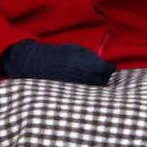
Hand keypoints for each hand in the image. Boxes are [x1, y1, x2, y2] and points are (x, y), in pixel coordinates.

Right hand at [0, 40, 115, 85]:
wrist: (36, 63)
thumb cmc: (58, 54)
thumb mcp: (77, 49)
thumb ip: (93, 58)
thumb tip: (106, 67)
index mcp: (89, 63)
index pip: (110, 70)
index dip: (109, 69)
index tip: (107, 69)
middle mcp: (86, 77)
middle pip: (105, 82)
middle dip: (104, 79)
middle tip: (99, 76)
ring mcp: (79, 87)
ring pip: (95, 91)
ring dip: (95, 88)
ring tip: (89, 83)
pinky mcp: (72, 95)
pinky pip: (84, 96)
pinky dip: (85, 93)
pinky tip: (81, 90)